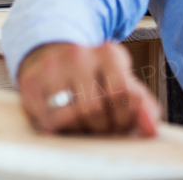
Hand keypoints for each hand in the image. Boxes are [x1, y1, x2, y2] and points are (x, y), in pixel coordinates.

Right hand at [17, 41, 158, 135]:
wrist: (51, 55)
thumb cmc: (92, 76)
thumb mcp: (120, 82)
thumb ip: (141, 105)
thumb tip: (152, 130)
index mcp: (109, 53)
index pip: (122, 93)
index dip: (123, 118)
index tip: (120, 123)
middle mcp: (79, 55)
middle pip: (95, 108)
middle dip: (101, 127)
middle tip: (100, 127)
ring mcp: (52, 67)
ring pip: (70, 116)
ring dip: (80, 130)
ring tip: (82, 124)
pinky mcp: (30, 83)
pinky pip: (48, 121)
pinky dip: (59, 130)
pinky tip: (63, 122)